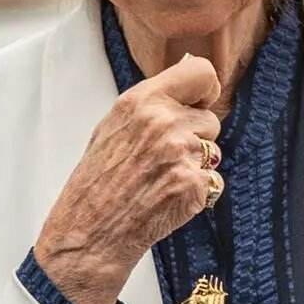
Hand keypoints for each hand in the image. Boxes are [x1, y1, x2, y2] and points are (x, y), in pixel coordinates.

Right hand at [34, 54, 221, 303]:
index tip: (197, 104)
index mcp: (141, 101)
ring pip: (213, 151)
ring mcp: (181, 155)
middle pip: (210, 119)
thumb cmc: (98, 180)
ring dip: (196, 165)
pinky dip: (197, 192)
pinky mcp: (193, 185)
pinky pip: (213, 180)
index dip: (205, 90)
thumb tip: (191, 80)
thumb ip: (151, 103)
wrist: (89, 231)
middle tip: (162, 159)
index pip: (201, 72)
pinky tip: (168, 198)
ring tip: (161, 179)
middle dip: (195, 137)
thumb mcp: (113, 126)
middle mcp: (163, 123)